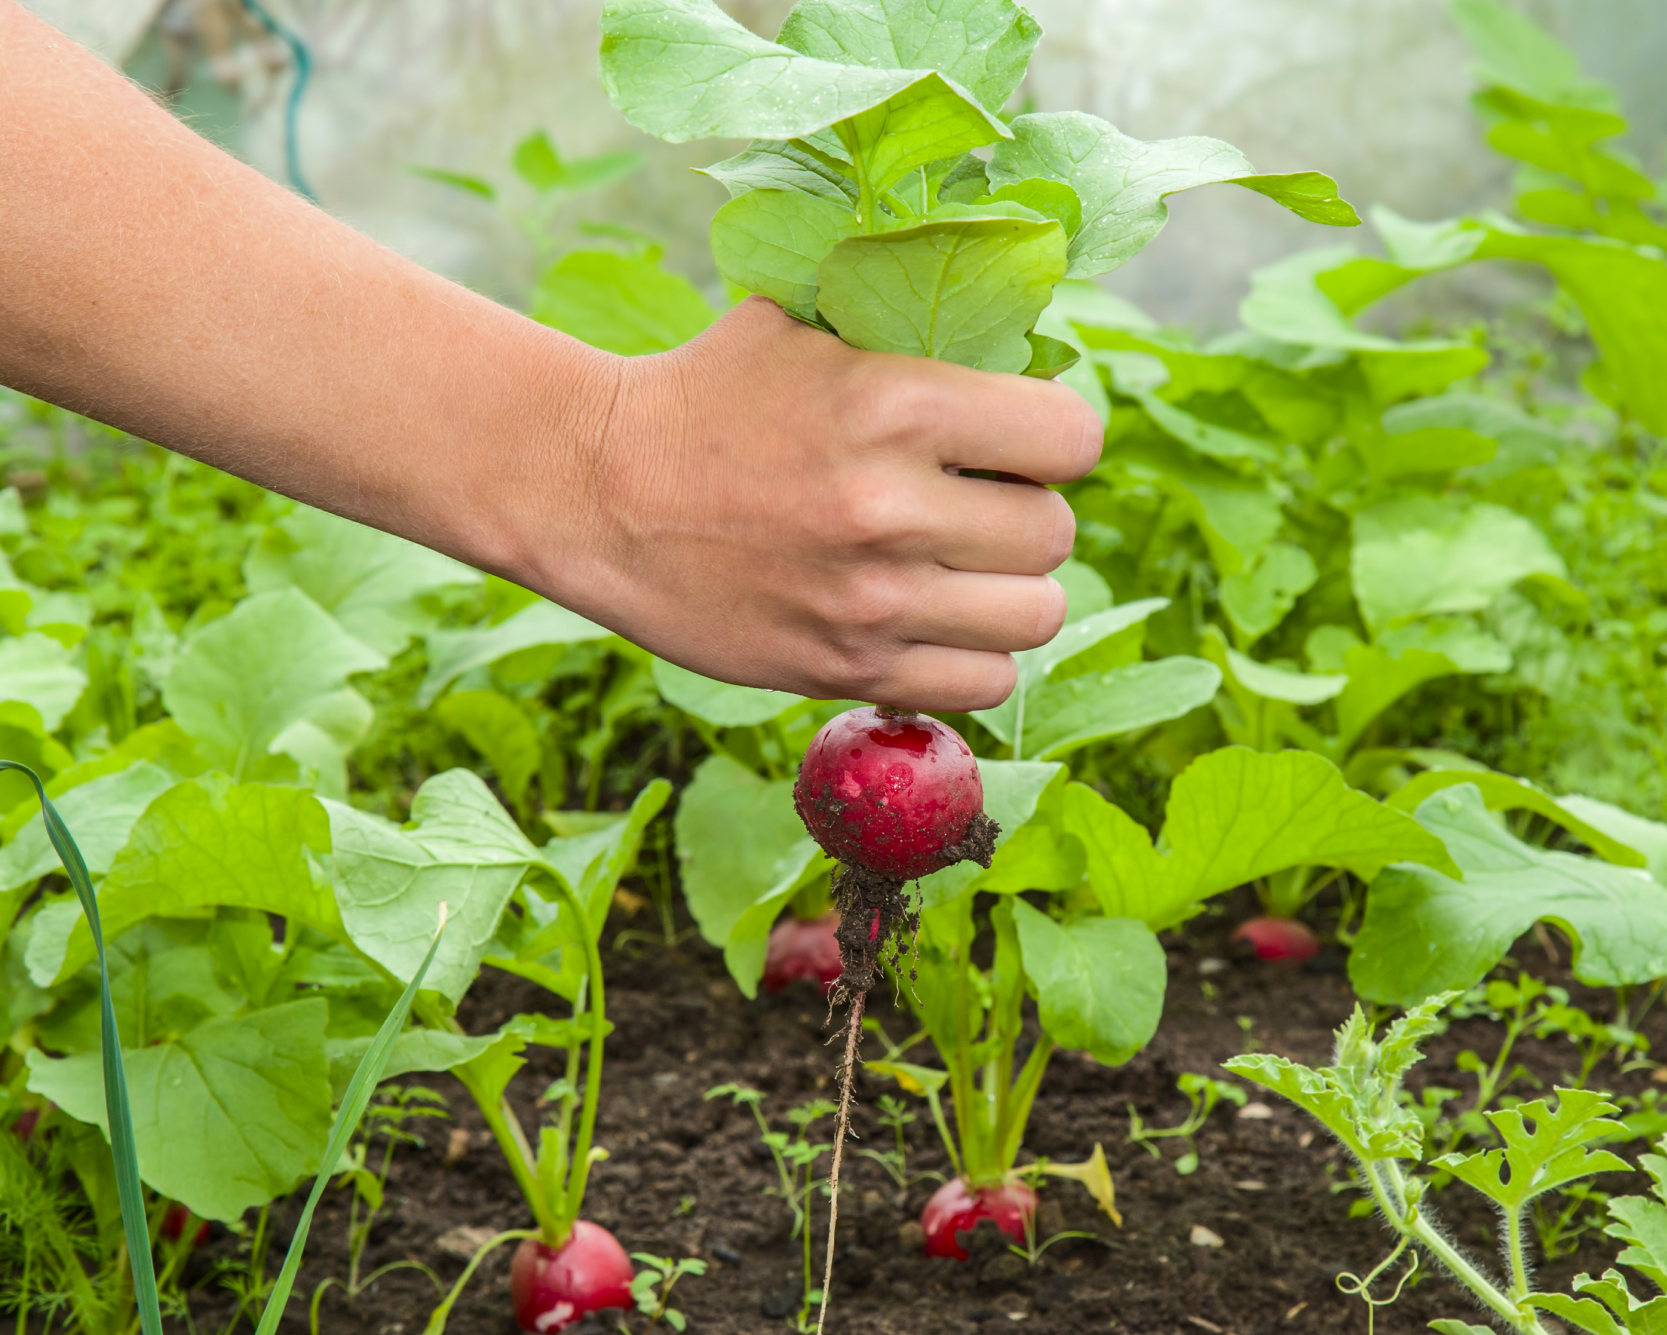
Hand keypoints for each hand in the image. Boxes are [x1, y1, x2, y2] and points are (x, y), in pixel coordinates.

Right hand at [499, 299, 1101, 711]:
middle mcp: (890, 507)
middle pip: (1055, 532)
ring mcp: (869, 600)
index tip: (1022, 438)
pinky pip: (982, 683)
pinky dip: (974, 656)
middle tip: (980, 502)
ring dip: (1010, 589)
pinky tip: (934, 619)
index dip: (1057, 435)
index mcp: (895, 401)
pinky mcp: (843, 667)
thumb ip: (910, 319)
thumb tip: (1024, 319)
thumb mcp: (806, 321)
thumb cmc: (711, 391)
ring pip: (1035, 616)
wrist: (595, 489)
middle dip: (1027, 511)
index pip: (1072, 437)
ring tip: (965, 564)